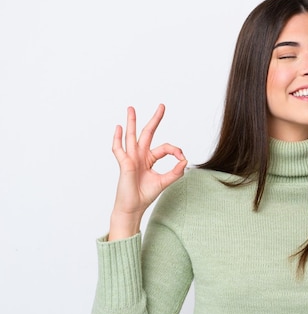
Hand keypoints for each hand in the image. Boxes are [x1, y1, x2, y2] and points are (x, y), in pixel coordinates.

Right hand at [109, 104, 186, 239]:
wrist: (132, 207)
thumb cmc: (144, 195)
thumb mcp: (164, 182)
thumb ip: (176, 172)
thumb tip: (185, 160)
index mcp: (149, 159)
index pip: (165, 147)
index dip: (175, 151)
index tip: (182, 158)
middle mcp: (140, 156)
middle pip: (148, 133)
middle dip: (155, 119)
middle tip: (162, 106)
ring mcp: (131, 159)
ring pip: (131, 136)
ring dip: (132, 122)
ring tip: (131, 108)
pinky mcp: (124, 164)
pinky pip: (119, 150)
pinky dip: (117, 139)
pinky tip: (118, 128)